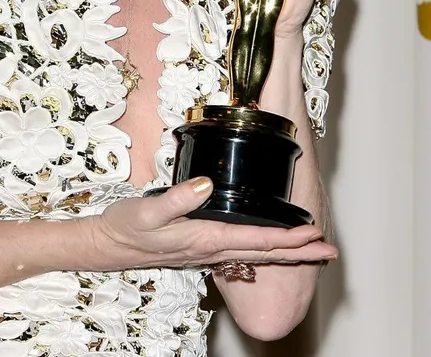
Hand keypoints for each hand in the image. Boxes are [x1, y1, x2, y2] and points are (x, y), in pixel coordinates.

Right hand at [83, 178, 337, 272]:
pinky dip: (265, 248)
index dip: (287, 237)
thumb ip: (178, 198)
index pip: (256, 240)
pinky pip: (243, 251)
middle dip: (299, 251)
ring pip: (256, 254)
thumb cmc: (127, 228)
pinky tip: (270, 244)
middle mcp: (212, 249)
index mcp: (206, 239)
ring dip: (287, 252)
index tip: (313, 233)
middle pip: (264, 253)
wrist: (108, 246)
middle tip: (329, 248)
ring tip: (312, 249)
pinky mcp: (201, 246)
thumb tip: (208, 183)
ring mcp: (208, 251)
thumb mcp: (148, 210)